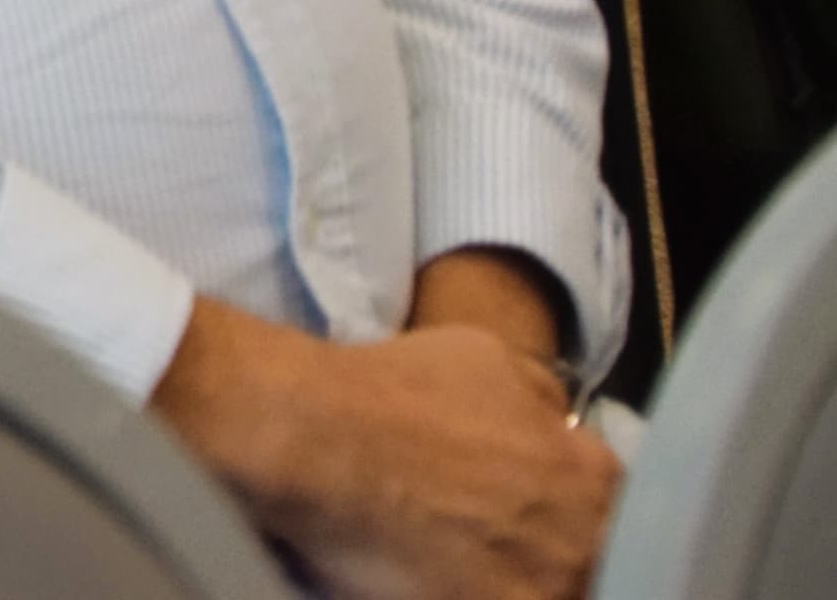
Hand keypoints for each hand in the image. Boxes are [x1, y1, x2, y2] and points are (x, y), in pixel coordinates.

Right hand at [156, 299, 616, 599]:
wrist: (315, 436)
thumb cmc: (398, 386)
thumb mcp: (487, 355)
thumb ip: (541, 399)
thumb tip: (558, 424)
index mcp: (594, 478)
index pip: (618, 510)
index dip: (576, 505)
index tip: (542, 503)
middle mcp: (582, 543)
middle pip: (592, 560)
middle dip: (556, 547)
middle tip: (500, 531)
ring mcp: (537, 590)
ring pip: (550, 588)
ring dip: (521, 576)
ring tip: (465, 555)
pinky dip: (467, 589)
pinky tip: (436, 575)